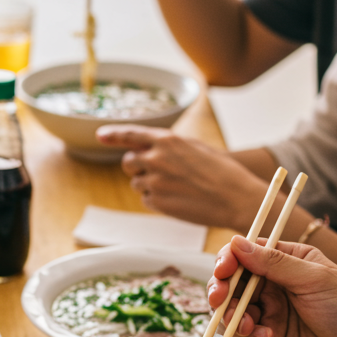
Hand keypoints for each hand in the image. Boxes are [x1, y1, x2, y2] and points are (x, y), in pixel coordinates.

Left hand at [101, 126, 270, 229]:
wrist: (235, 197)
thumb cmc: (221, 171)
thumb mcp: (194, 147)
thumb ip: (168, 146)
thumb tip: (147, 148)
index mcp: (167, 140)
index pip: (131, 134)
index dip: (113, 135)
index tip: (100, 135)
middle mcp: (156, 158)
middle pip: (128, 162)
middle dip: (136, 167)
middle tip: (156, 172)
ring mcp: (154, 181)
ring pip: (136, 183)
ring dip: (149, 184)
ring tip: (177, 187)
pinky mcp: (157, 202)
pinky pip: (146, 199)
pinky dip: (157, 199)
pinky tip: (178, 199)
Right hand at [210, 236, 336, 336]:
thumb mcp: (316, 279)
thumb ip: (275, 262)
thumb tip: (236, 243)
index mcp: (288, 262)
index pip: (248, 252)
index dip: (230, 258)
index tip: (224, 268)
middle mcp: (273, 286)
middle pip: (232, 279)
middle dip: (220, 286)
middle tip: (219, 296)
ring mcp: (267, 313)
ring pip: (229, 306)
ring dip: (229, 312)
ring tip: (245, 322)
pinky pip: (238, 332)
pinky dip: (243, 332)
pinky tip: (265, 336)